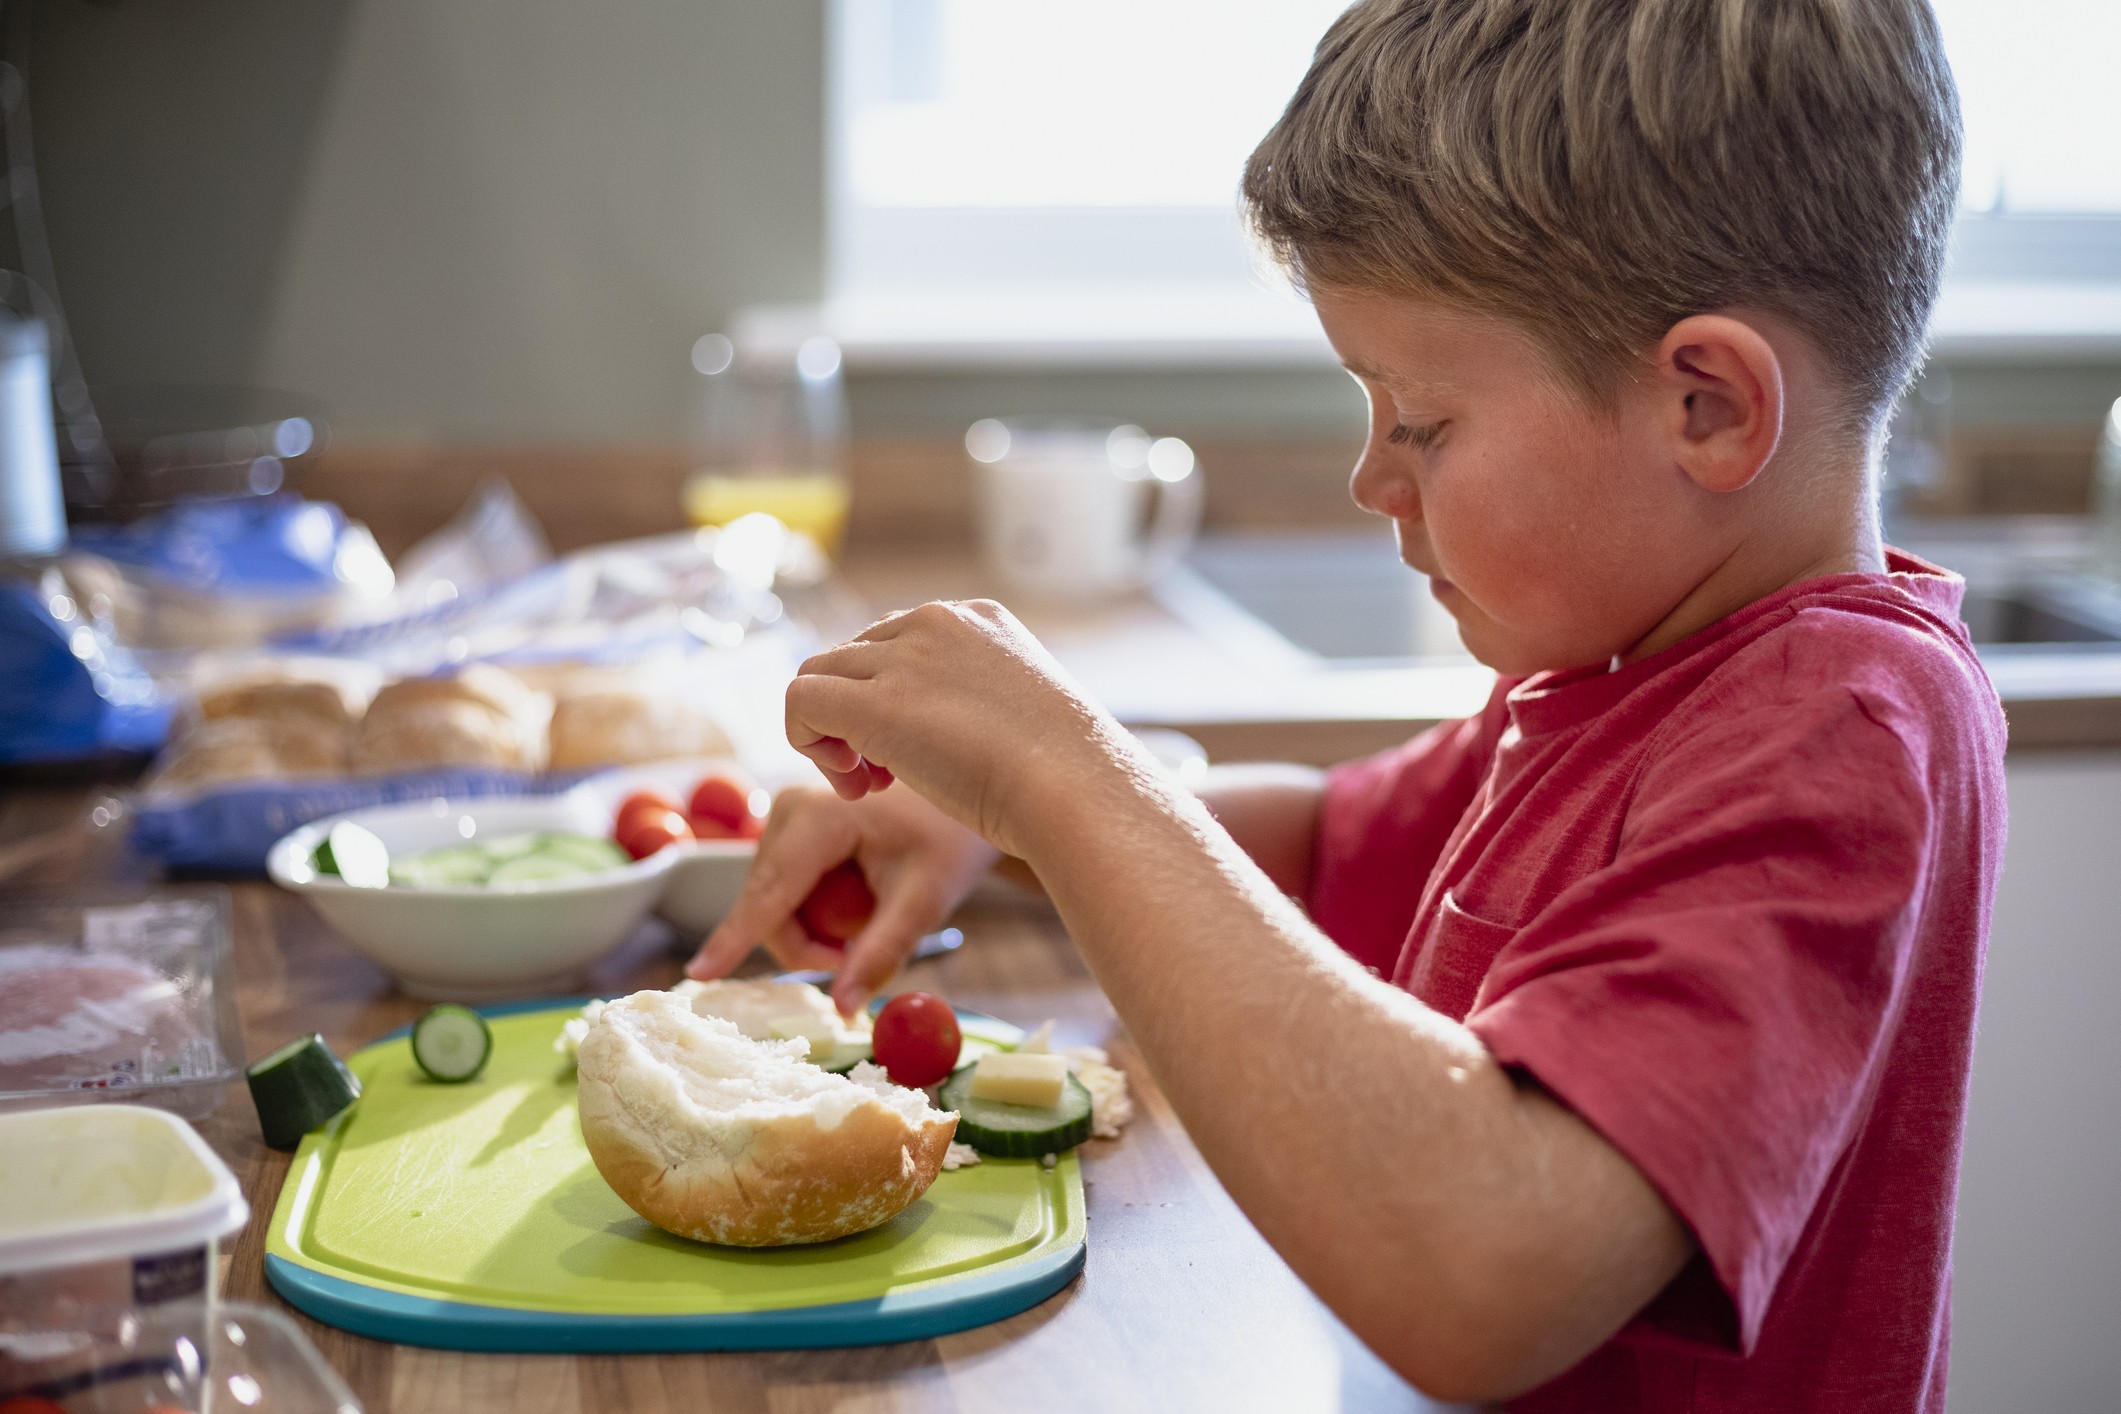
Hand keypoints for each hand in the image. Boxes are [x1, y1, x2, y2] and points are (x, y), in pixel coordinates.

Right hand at [685, 781, 998, 1013]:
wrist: (965, 794)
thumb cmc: (950, 840)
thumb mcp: (923, 900)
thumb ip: (880, 953)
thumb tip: (843, 1010)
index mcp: (818, 817)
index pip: (769, 894)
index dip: (736, 939)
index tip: (698, 975)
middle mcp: (788, 810)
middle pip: (771, 910)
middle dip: (815, 945)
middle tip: (868, 950)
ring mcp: (784, 818)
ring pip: (776, 909)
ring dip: (819, 931)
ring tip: (874, 907)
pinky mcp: (789, 832)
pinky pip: (785, 896)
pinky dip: (818, 912)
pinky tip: (857, 894)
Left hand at [784, 599, 1140, 859]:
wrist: (1075, 787)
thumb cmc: (1065, 774)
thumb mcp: (1026, 717)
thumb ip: (981, 706)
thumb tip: (948, 735)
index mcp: (978, 619)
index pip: (897, 639)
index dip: (890, 697)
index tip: (912, 752)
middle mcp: (937, 621)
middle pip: (853, 655)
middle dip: (858, 718)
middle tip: (884, 778)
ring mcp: (904, 656)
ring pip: (821, 674)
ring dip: (832, 733)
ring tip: (868, 785)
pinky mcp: (874, 700)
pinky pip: (800, 700)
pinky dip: (807, 742)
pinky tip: (853, 784)